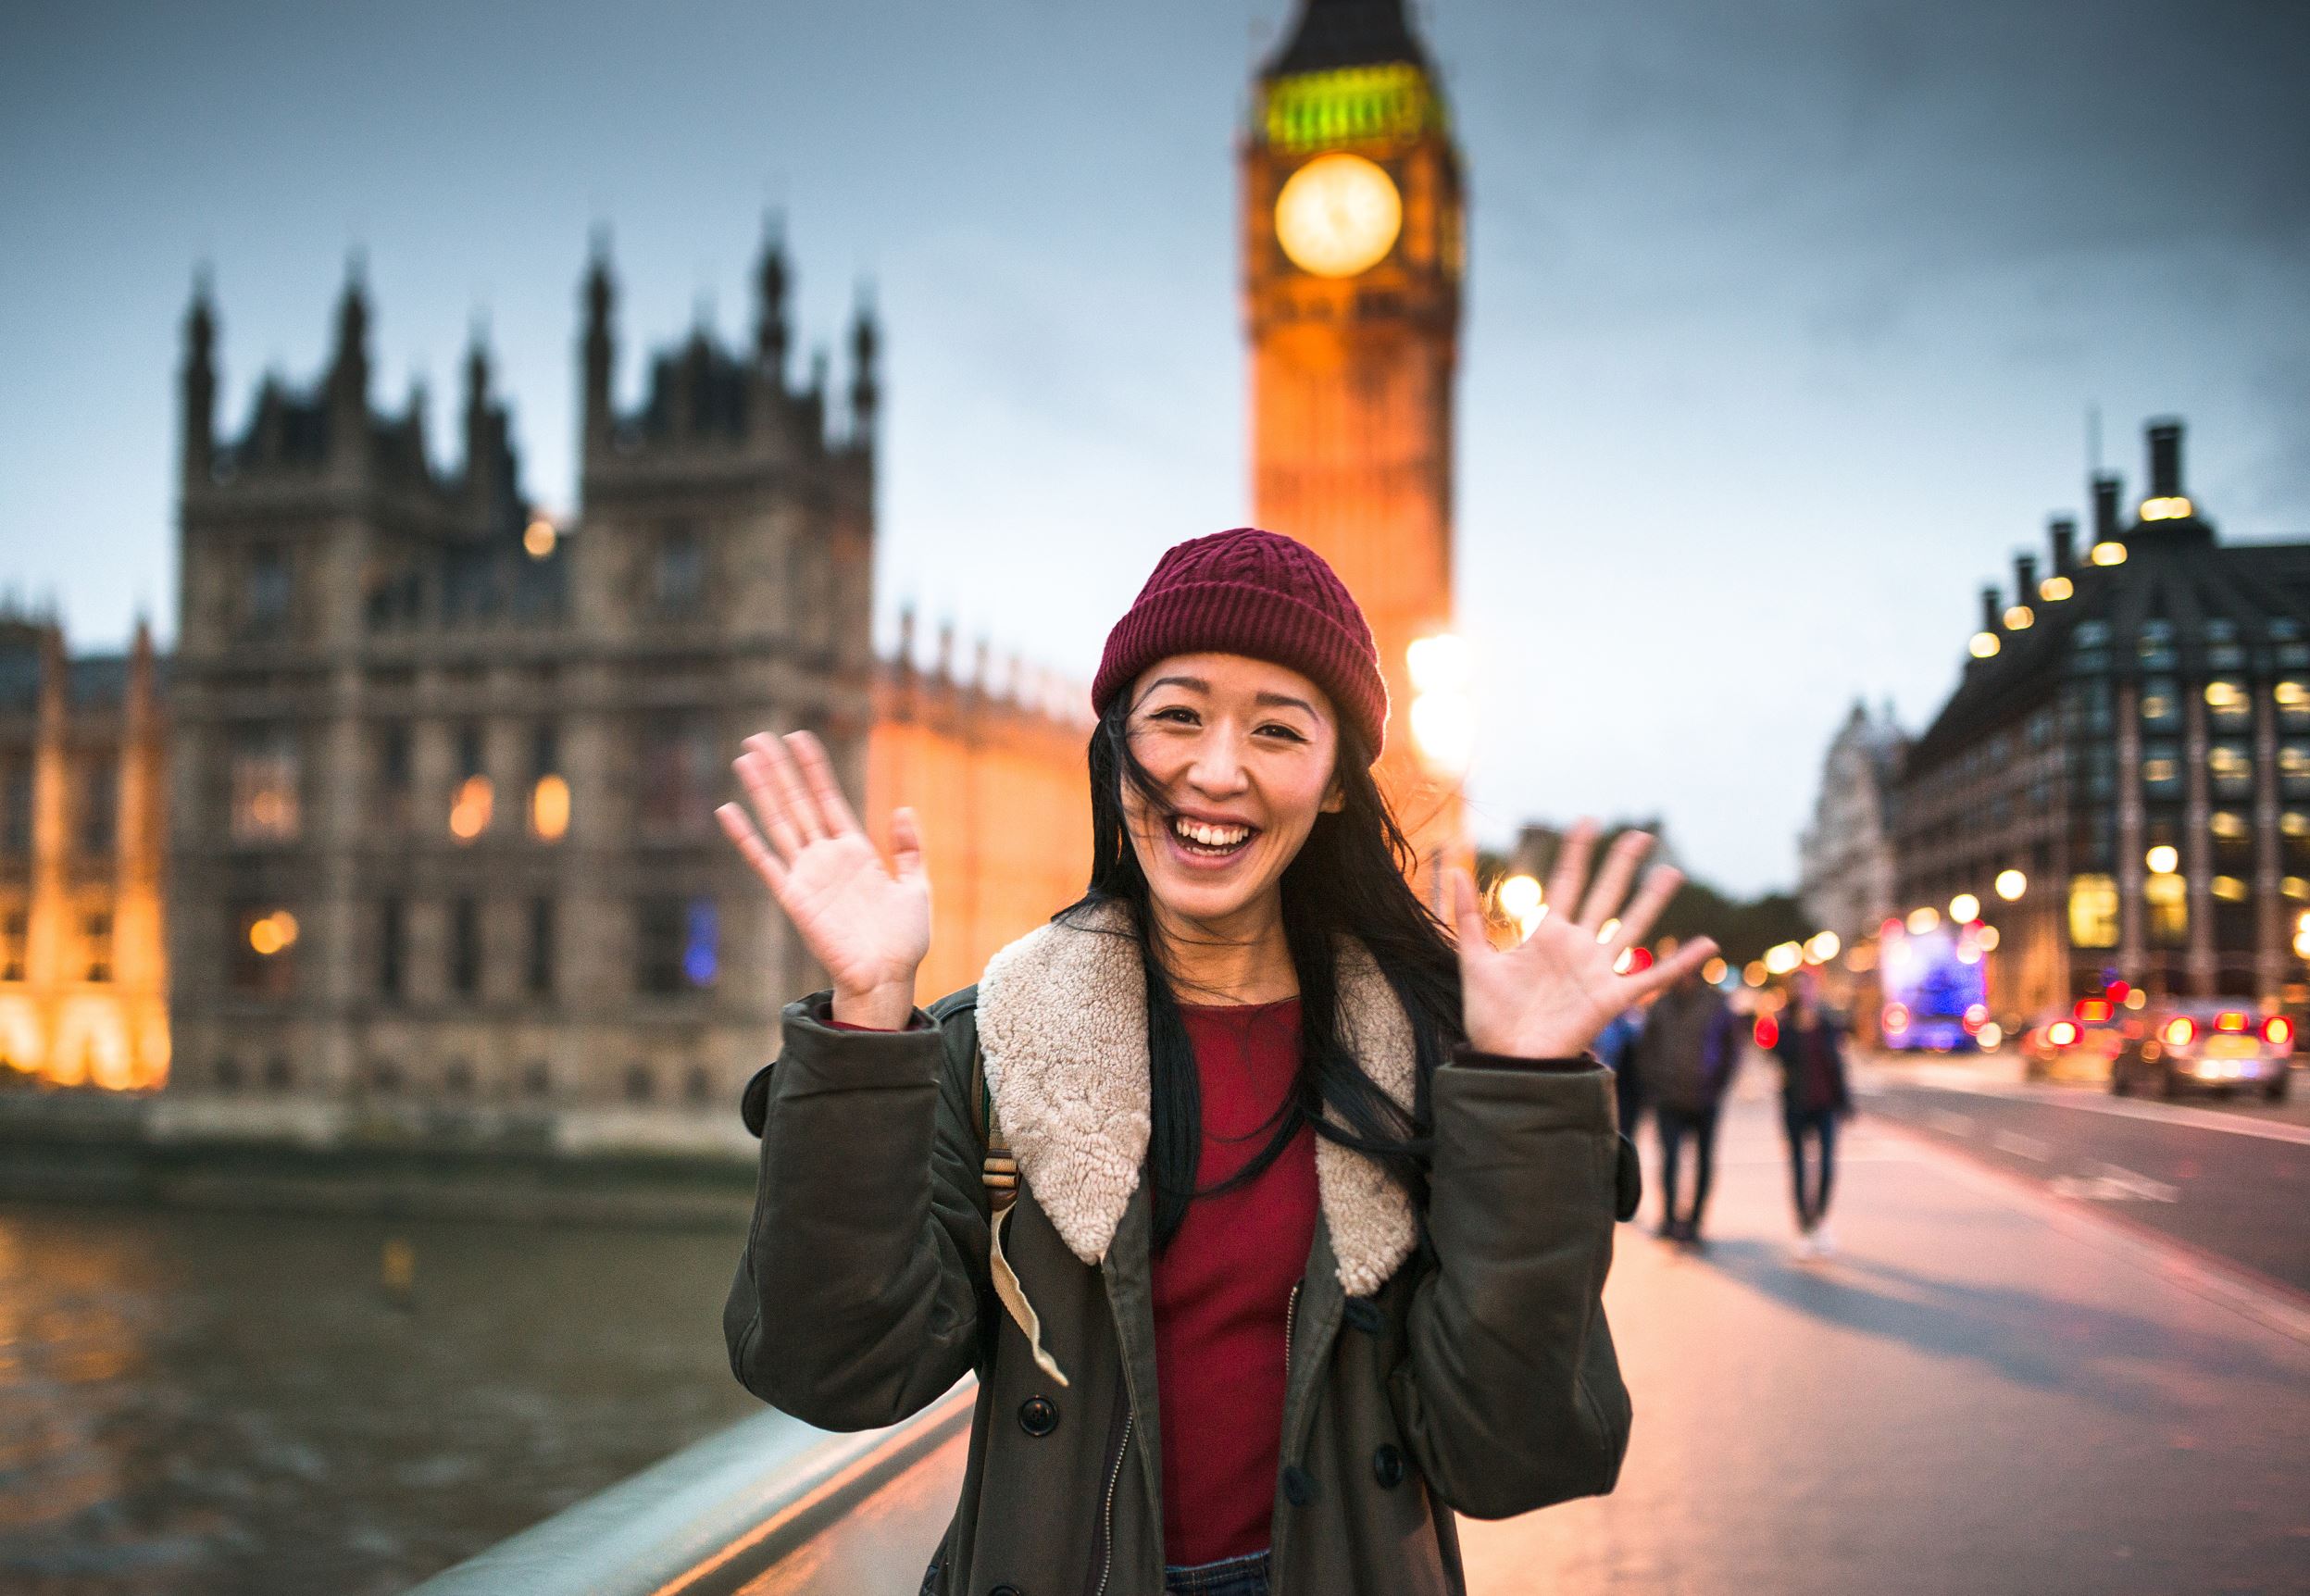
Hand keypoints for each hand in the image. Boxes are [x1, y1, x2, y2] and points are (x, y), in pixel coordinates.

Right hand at [716, 731, 929, 1028]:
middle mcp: (826, 858)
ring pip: (779, 821)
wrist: (887, 978)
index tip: (799, 737)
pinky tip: (727, 811)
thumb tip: (902, 808)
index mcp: (855, 852)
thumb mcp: (916, 886)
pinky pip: (764, 861)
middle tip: (758, 736)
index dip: (813, 769)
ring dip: (762, 789)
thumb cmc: (903, 941)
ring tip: (745, 758)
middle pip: (797, 802)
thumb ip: (908, 848)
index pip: (828, 799)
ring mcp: (808, 876)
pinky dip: (745, 837)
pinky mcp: (794, 898)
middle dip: (779, 769)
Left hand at [1449, 822, 1718, 1060]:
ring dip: (1652, 900)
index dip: (1576, 852)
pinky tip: (1705, 944)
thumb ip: (1467, 917)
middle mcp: (1578, 946)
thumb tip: (1454, 871)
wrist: (1503, 1059)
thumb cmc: (1489, 1015)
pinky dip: (1679, 963)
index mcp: (1547, 933)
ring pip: (1631, 926)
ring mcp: (1597, 971)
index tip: (1586, 822)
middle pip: (1605, 895)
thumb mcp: (1472, 959)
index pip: (1566, 881)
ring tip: (1672, 872)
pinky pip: (1652, 978)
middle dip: (1621, 864)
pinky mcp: (1611, 999)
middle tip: (1640, 833)